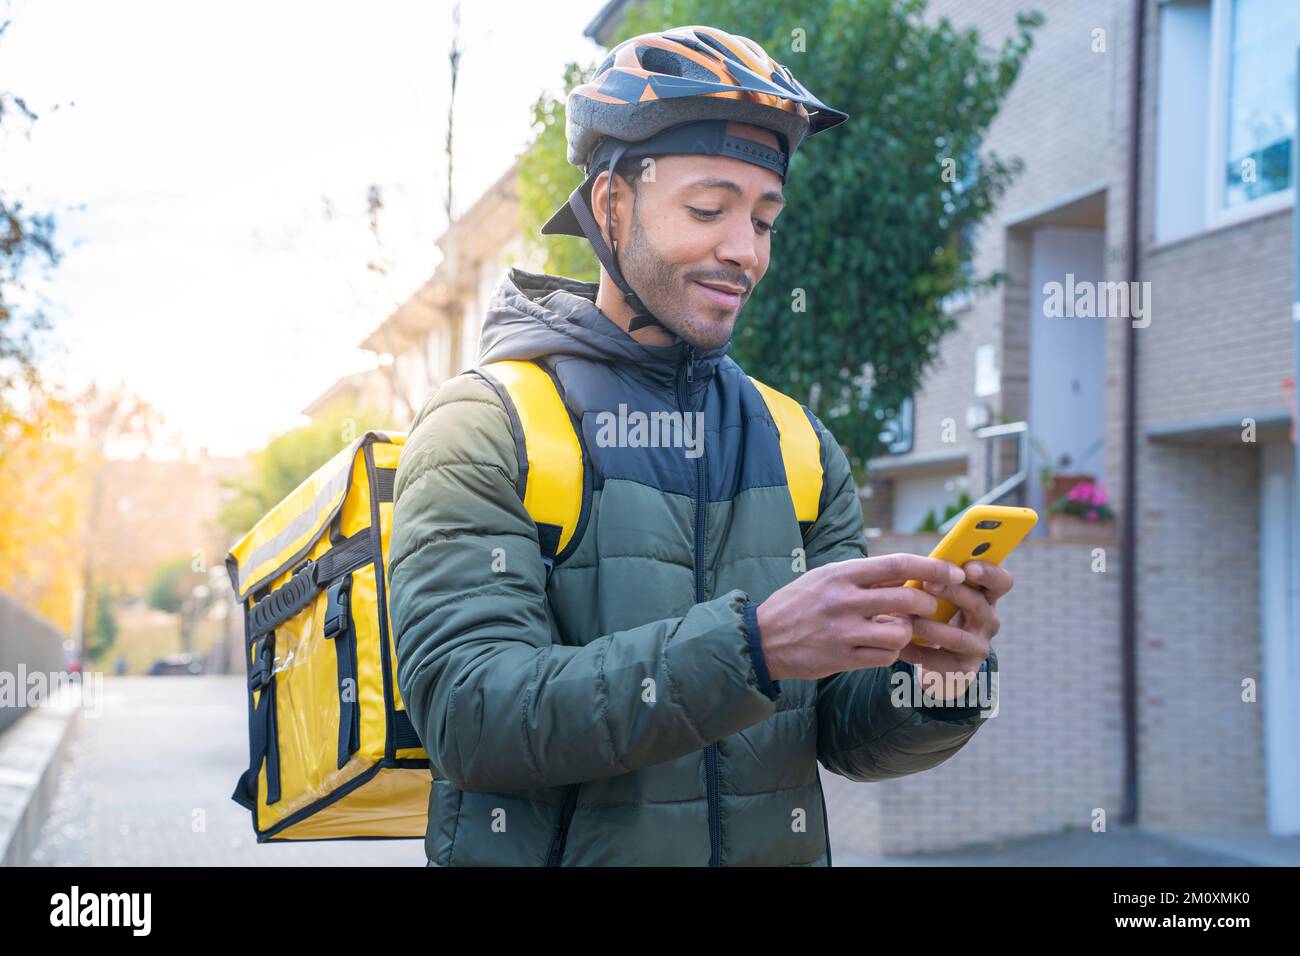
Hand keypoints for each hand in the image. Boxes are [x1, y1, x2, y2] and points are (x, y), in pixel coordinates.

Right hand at [755, 553, 964, 681]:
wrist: (762, 639)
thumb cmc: (798, 604)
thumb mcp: (826, 578)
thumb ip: (863, 577)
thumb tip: (908, 575)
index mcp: (840, 574)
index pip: (897, 564)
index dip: (932, 567)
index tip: (953, 572)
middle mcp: (843, 601)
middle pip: (906, 599)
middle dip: (928, 604)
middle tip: (930, 607)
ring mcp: (843, 632)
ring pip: (900, 633)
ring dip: (909, 632)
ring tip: (900, 629)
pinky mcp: (841, 659)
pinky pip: (884, 658)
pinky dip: (891, 653)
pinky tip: (882, 648)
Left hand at [897, 559, 1013, 699]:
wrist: (937, 661)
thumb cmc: (936, 616)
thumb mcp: (941, 596)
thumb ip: (936, 579)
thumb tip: (914, 566)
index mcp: (985, 597)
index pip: (1001, 583)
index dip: (989, 573)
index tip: (968, 566)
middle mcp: (988, 622)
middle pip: (977, 604)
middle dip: (951, 592)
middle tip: (926, 583)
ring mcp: (977, 648)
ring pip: (957, 637)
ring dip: (928, 626)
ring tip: (903, 618)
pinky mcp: (962, 670)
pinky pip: (936, 660)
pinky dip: (913, 650)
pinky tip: (896, 642)